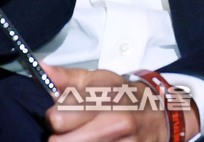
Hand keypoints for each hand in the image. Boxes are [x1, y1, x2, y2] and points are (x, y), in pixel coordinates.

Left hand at [43, 65, 199, 141]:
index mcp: (108, 96)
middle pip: (65, 141)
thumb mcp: (100, 79)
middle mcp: (118, 121)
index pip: (64, 113)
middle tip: (65, 130)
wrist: (161, 115)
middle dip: (60, 137)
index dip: (55, 116)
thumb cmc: (125, 96)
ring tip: (79, 136)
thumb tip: (42, 68)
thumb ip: (68, 78)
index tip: (57, 113)